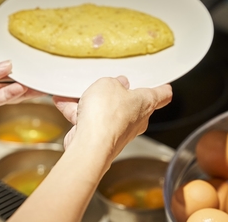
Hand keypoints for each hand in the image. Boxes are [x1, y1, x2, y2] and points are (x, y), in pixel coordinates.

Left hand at [0, 40, 39, 125]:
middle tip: (42, 72)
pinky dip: (8, 97)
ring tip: (37, 83)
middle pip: (6, 74)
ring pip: (4, 89)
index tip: (32, 55)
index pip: (0, 54)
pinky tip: (20, 90)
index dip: (15, 55)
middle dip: (23, 73)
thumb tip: (7, 66)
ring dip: (21, 86)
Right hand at [53, 77, 171, 160]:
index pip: (162, 95)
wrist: (90, 146)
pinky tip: (62, 101)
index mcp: (145, 103)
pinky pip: (89, 120)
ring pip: (105, 111)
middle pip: (131, 103)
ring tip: (73, 91)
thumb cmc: (106, 115)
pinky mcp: (101, 138)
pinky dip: (76, 111)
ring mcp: (118, 131)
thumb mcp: (107, 84)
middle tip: (109, 83)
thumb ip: (113, 82)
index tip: (165, 86)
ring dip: (89, 101)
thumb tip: (118, 84)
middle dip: (118, 93)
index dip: (163, 89)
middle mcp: (135, 119)